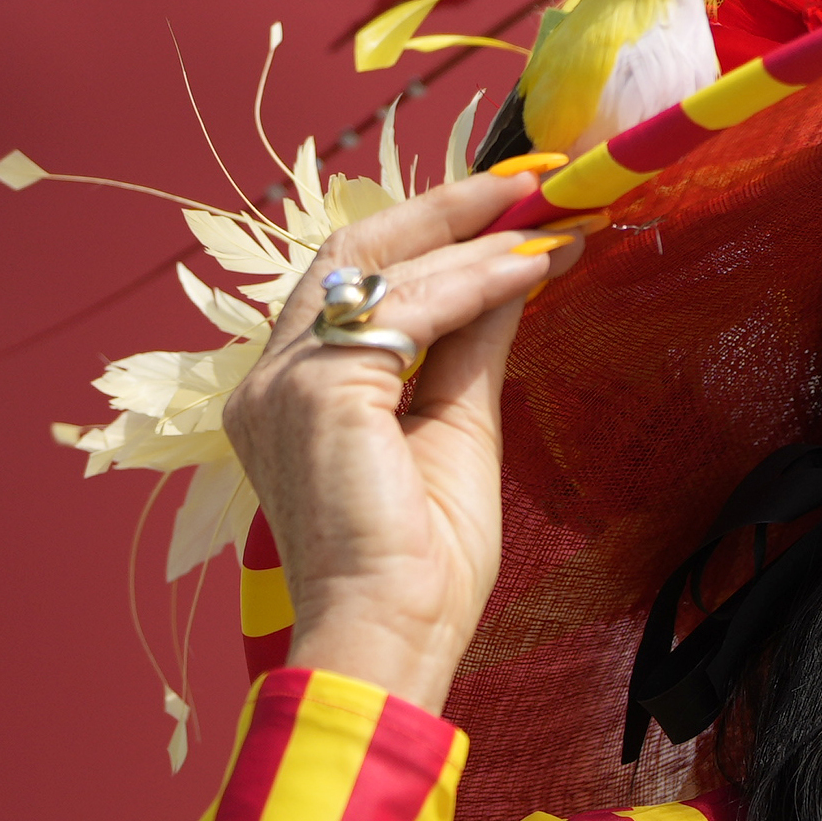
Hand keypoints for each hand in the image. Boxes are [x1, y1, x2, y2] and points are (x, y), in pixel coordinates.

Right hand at [230, 168, 579, 711]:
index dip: (434, 233)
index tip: (515, 208)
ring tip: (550, 222)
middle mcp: (272, 377)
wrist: (393, 637)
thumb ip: (471, 345)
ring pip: (386, 271)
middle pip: (354, 249)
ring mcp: (284, 380)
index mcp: (293, 389)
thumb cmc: (421, 564)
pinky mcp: (315, 391)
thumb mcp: (457, 428)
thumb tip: (513, 271)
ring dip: (476, 241)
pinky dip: (475, 282)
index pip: (357, 279)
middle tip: (532, 182)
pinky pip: (409, 311)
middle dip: (446, 208)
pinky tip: (531, 268)